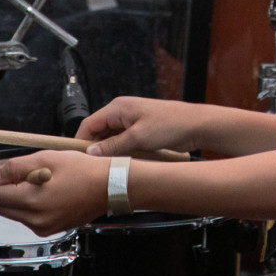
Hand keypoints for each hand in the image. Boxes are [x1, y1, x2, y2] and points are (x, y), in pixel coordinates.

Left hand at [0, 150, 108, 234]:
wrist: (108, 186)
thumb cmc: (83, 170)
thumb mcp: (47, 158)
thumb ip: (16, 167)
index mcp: (32, 201)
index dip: (4, 180)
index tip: (17, 172)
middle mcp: (36, 219)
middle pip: (2, 208)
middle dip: (9, 191)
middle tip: (29, 177)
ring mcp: (44, 227)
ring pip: (14, 214)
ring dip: (20, 199)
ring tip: (43, 185)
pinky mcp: (51, 230)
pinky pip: (29, 219)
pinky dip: (32, 207)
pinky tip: (49, 194)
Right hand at [75, 96, 203, 157]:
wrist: (197, 125)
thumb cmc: (171, 124)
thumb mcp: (138, 138)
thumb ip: (113, 145)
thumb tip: (92, 152)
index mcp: (118, 108)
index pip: (89, 124)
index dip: (81, 141)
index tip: (77, 158)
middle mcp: (122, 113)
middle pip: (99, 133)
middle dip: (98, 149)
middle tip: (97, 166)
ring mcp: (132, 122)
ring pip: (111, 140)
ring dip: (112, 152)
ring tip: (113, 165)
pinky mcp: (141, 131)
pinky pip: (124, 143)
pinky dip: (123, 152)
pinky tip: (126, 162)